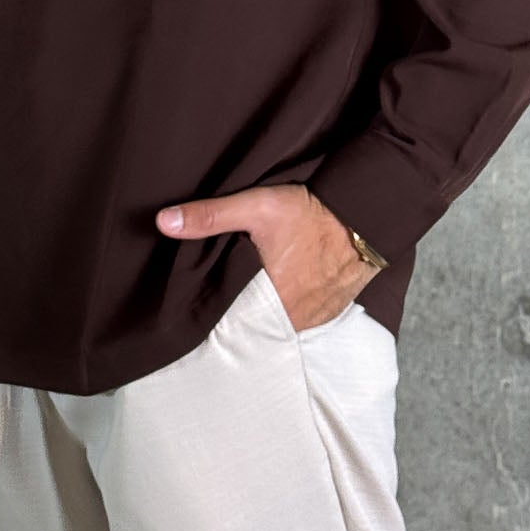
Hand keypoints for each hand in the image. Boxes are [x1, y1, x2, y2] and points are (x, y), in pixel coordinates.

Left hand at [155, 183, 378, 332]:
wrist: (366, 216)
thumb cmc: (312, 213)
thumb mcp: (256, 206)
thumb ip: (209, 216)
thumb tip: (163, 222)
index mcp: (270, 302)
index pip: (229, 323)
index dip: (213, 317)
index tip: (194, 317)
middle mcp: (292, 319)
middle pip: (253, 324)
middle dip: (237, 316)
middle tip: (219, 303)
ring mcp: (313, 319)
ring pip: (276, 324)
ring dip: (263, 314)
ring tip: (245, 300)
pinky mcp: (329, 312)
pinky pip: (299, 321)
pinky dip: (286, 311)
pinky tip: (276, 297)